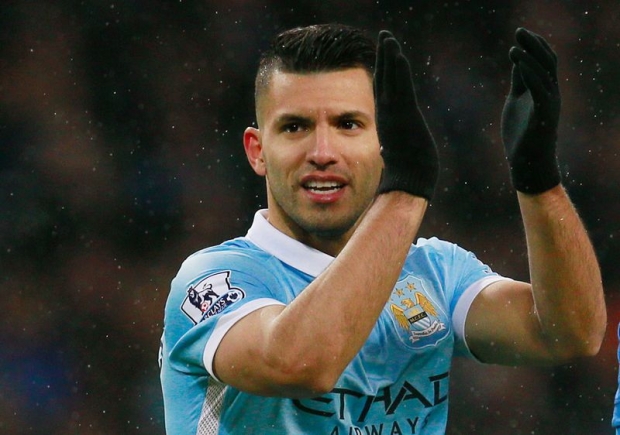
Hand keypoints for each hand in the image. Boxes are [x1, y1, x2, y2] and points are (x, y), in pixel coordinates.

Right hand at [374, 31, 438, 199]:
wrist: (408, 184)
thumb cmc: (406, 176)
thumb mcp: (398, 156)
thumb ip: (394, 147)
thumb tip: (389, 151)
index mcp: (388, 122)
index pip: (385, 92)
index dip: (384, 73)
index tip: (383, 58)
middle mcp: (389, 115)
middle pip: (385, 80)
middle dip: (384, 58)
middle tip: (384, 37)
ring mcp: (395, 115)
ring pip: (391, 80)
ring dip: (389, 57)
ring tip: (387, 37)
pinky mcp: (405, 116)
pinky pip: (401, 88)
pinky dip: (398, 71)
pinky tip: (397, 55)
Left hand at [501, 27, 560, 193]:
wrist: (527, 163)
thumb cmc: (520, 135)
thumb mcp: (516, 102)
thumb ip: (519, 82)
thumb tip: (518, 61)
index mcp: (543, 91)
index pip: (543, 62)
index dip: (534, 46)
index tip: (520, 33)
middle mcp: (550, 94)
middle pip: (546, 62)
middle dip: (533, 45)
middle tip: (519, 31)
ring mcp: (549, 104)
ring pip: (543, 74)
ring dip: (529, 58)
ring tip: (514, 46)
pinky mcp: (544, 114)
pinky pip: (540, 89)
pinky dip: (530, 74)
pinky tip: (519, 63)